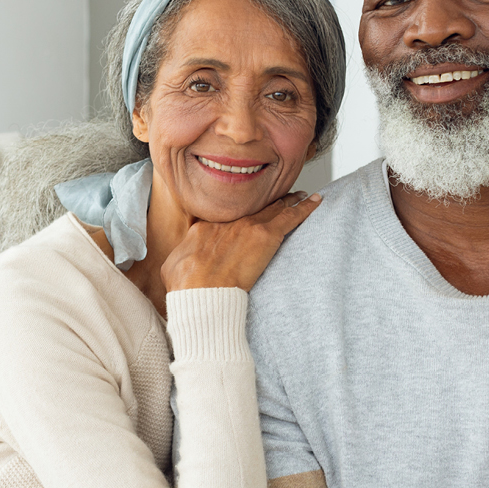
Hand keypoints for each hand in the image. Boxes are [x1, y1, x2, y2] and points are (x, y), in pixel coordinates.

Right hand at [160, 191, 321, 292]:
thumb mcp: (172, 265)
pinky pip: (291, 217)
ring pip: (273, 207)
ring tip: (300, 195)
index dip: (239, 209)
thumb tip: (181, 258)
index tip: (245, 209)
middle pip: (252, 206)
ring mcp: (248, 225)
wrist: (201, 292)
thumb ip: (181, 255)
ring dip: (288, 200)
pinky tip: (315, 200)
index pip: (227, 212)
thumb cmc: (185, 285)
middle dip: (266, 200)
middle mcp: (228, 220)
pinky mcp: (266, 236)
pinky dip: (305, 208)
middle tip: (277, 196)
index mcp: (206, 226)